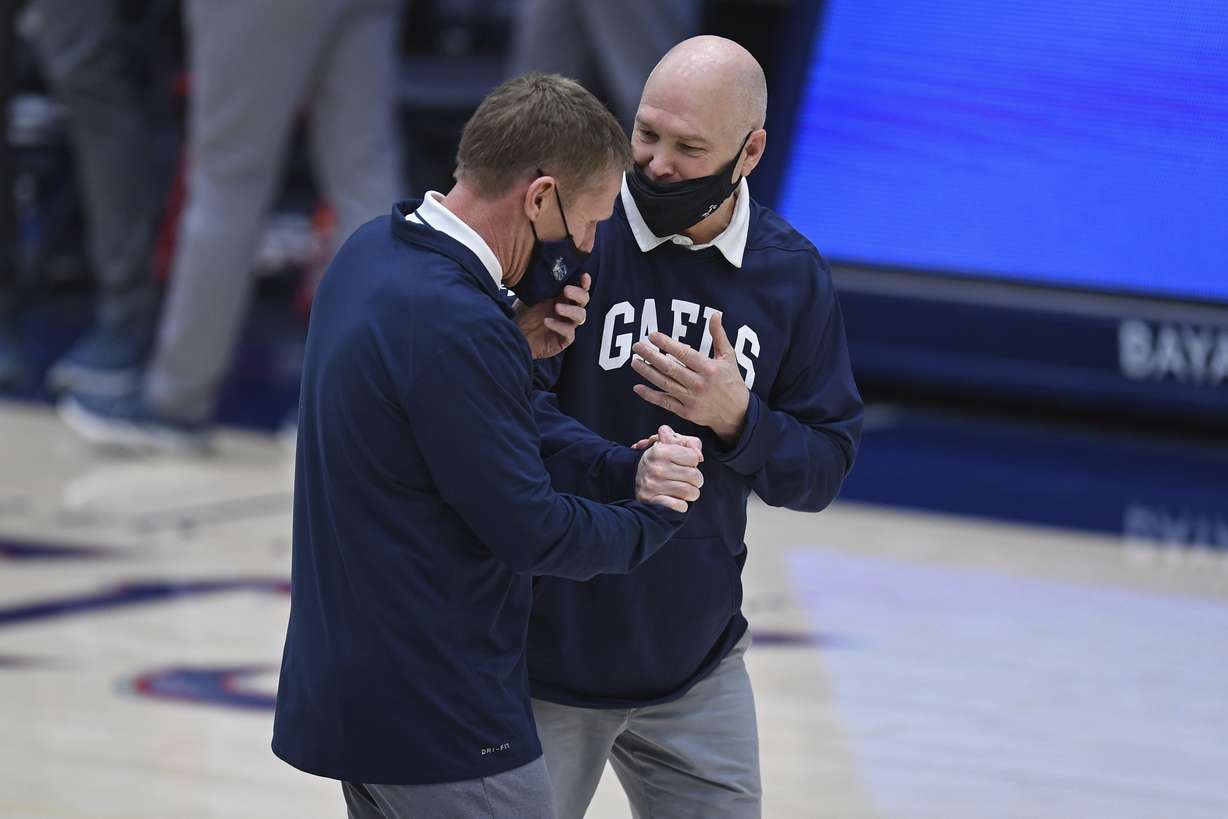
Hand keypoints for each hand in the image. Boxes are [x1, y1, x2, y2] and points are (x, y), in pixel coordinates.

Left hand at [514, 273, 590, 358]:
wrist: (515, 334)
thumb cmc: (523, 315)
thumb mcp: (531, 295)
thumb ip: (542, 284)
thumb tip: (546, 268)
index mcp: (562, 298)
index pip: (579, 289)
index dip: (584, 283)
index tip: (584, 276)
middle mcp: (567, 311)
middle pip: (584, 301)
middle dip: (578, 294)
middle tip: (566, 290)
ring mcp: (567, 325)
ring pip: (580, 316)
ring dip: (570, 310)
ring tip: (556, 307)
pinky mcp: (563, 340)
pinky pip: (569, 334)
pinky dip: (559, 326)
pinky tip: (547, 322)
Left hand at [630, 312, 749, 443]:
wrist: (737, 413)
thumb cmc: (732, 381)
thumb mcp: (728, 357)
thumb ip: (719, 336)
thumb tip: (715, 315)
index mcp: (709, 368)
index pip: (684, 354)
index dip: (666, 344)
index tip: (652, 335)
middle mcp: (699, 384)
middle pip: (670, 368)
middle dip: (651, 356)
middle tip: (637, 346)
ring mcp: (692, 399)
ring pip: (665, 384)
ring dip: (647, 372)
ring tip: (634, 361)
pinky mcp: (686, 412)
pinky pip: (665, 402)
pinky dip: (650, 395)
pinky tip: (637, 387)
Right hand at [635, 425, 703, 513]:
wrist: (635, 479)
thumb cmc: (660, 462)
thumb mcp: (672, 446)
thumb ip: (690, 444)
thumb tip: (700, 456)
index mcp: (660, 451)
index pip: (693, 457)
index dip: (692, 462)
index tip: (684, 465)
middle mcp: (656, 468)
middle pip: (694, 475)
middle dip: (696, 480)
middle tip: (688, 481)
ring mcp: (653, 486)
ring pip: (690, 492)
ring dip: (692, 494)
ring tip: (685, 491)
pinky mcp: (653, 502)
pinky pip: (680, 506)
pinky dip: (682, 505)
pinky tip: (676, 500)